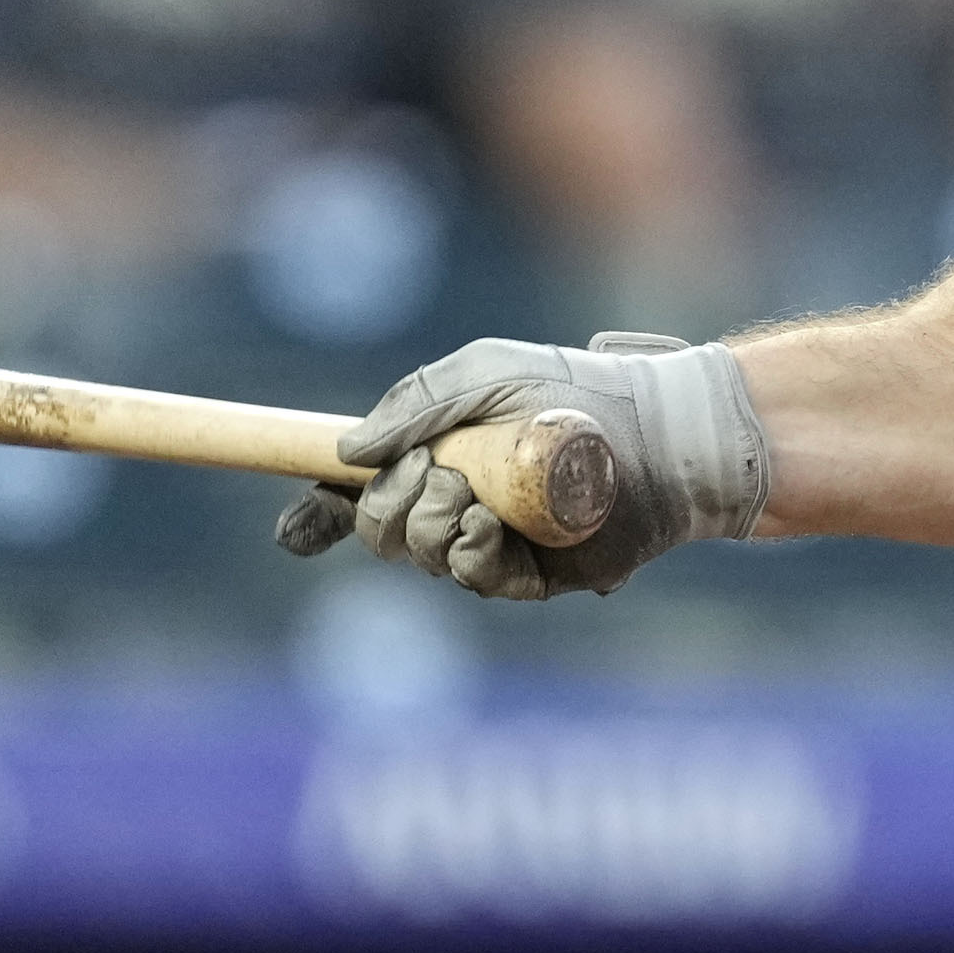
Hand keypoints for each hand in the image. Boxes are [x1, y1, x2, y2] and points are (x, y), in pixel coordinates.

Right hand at [278, 332, 770, 597]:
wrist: (659, 429)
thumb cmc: (578, 390)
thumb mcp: (485, 374)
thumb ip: (415, 403)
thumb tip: (347, 454)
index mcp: (439, 453)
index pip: (362, 494)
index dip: (319, 514)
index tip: (294, 530)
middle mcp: (459, 502)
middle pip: (381, 530)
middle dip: (385, 505)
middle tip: (429, 470)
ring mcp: (495, 542)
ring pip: (421, 554)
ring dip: (429, 521)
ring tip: (471, 491)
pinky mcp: (534, 576)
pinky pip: (473, 578)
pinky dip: (466, 551)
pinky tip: (486, 524)